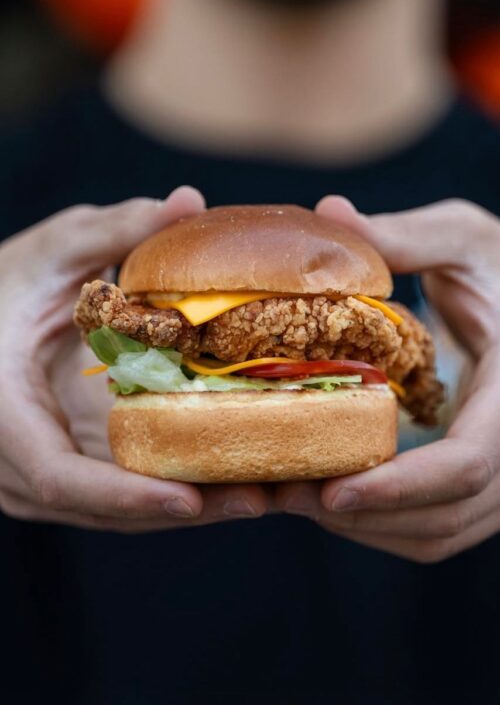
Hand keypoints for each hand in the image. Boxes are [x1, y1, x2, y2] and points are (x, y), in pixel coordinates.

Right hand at [0, 187, 266, 530]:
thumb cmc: (2, 285)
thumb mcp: (53, 249)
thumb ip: (115, 229)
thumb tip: (190, 201)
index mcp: (5, 419)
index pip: (62, 477)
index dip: (127, 494)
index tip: (191, 500)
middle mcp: (17, 467)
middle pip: (108, 509)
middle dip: (184, 508)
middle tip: (264, 496)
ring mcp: (43, 479)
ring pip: (120, 511)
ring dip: (190, 506)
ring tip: (266, 492)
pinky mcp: (71, 469)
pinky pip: (123, 493)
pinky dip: (175, 487)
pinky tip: (234, 472)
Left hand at [276, 197, 499, 562]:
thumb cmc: (499, 265)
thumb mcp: (463, 239)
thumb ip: (405, 235)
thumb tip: (330, 210)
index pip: (469, 463)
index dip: (401, 487)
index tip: (332, 491)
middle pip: (445, 516)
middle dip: (362, 516)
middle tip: (283, 494)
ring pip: (439, 534)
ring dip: (365, 527)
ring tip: (293, 496)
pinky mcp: (483, 480)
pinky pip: (438, 527)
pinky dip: (384, 523)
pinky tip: (332, 492)